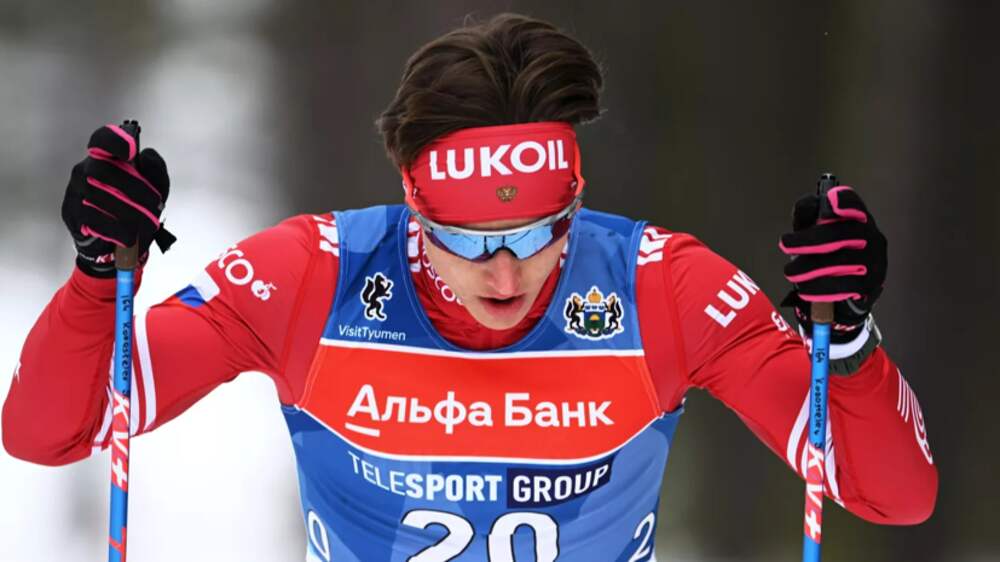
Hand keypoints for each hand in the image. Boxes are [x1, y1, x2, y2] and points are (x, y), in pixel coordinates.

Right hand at [61, 123, 174, 276]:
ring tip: (147, 223)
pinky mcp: (71, 212)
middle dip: (134, 188)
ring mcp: (75, 190)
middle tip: (156, 203)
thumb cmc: (136, 206)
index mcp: (106, 157)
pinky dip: (116, 228)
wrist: (117, 241)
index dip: (115, 141)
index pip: (103, 139)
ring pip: (97, 195)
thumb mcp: (155, 188)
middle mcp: (86, 169)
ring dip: (128, 211)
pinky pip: (92, 217)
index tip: (132, 150)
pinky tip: (129, 235)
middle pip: (103, 170)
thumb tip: (146, 156)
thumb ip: (155, 170)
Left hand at [778, 185, 886, 342]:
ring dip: (809, 267)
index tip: (830, 201)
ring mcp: (874, 260)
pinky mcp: (870, 284)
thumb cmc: (828, 252)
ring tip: (790, 272)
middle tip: (785, 244)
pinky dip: (819, 287)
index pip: (854, 204)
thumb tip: (807, 206)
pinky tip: (804, 288)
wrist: (846, 290)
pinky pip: (843, 285)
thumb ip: (808, 214)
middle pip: (843, 233)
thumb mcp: (814, 229)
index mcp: (857, 217)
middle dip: (810, 239)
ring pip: (841, 261)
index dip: (845, 201)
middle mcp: (871, 236)